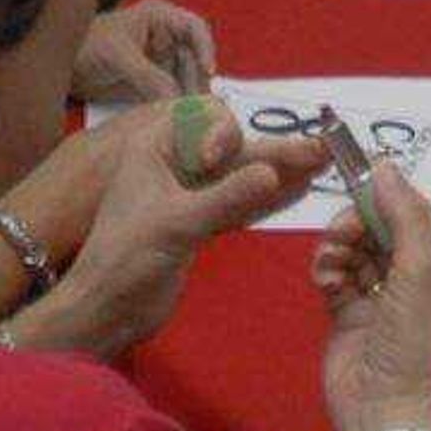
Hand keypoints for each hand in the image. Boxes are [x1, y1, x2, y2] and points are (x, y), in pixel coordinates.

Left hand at [13, 108, 322, 360]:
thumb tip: (272, 173)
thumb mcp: (176, 223)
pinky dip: (267, 199)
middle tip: (320, 149)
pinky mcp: (200, 225)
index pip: (202, 119)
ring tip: (323, 164)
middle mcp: (173, 164)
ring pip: (240, 177)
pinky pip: (239, 204)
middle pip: (231, 149)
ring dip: (278, 172)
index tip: (224, 158)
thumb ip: (225, 198)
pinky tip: (298, 191)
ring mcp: (189, 196)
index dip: (224, 132)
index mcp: (154, 148)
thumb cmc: (127, 258)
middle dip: (272, 150)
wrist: (106, 311)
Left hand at [70, 0, 214, 105]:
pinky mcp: (152, 83)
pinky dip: (176, 106)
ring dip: (190, 96)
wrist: (61, 68)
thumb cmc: (84, 45)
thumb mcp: (119, 56)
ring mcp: (160, 62)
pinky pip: (172, 94)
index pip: (195, 28)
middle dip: (198, 81)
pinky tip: (179, 118)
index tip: (207, 70)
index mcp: (159, 17)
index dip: (205, 48)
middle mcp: (164, 38)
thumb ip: (149, 76)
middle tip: (200, 105)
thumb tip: (176, 98)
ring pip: (186, 79)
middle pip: (194, 59)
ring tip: (192, 115)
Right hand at [314, 164, 430, 430]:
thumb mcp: (419, 272)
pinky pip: (337, 273)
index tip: (359, 179)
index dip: (391, 197)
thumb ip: (404, 216)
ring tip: (330, 261)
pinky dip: (328, 270)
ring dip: (339, 246)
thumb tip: (384, 165)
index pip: (421, 217)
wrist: (380, 413)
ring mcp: (383, 299)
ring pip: (357, 248)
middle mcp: (421, 284)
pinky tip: (325, 280)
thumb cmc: (412, 343)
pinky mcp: (351, 314)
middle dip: (359, 223)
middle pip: (384, 229)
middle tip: (341, 232)